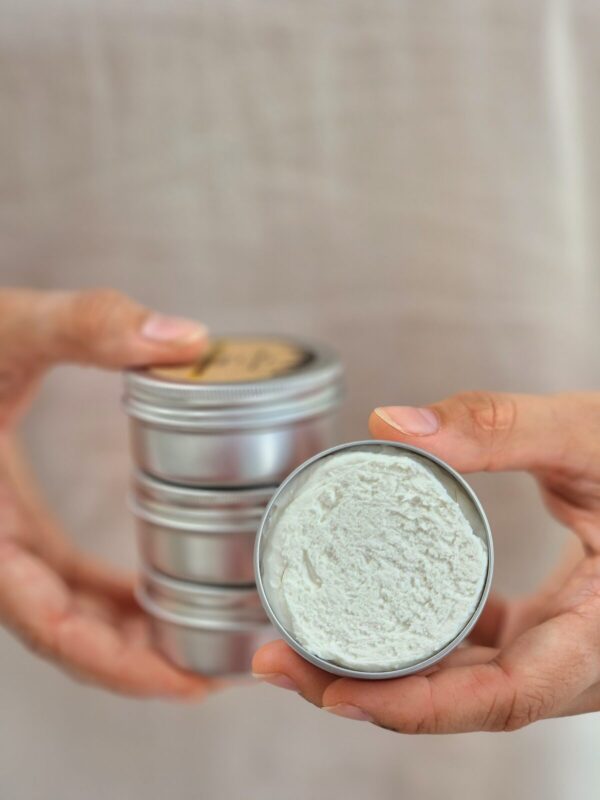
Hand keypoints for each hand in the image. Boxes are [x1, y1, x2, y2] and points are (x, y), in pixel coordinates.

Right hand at [0, 288, 215, 697]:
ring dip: (131, 638)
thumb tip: (189, 339)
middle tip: (226, 664)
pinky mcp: (14, 529)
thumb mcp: (8, 328)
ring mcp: (2, 543)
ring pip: (67, 615)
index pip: (49, 624)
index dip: (118, 664)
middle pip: (69, 635)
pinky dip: (112, 601)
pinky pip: (63, 584)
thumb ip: (87, 323)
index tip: (188, 682)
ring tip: (208, 641)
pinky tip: (160, 595)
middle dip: (142, 663)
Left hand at [253, 392, 599, 731]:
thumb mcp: (591, 435)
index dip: (420, 707)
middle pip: (465, 697)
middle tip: (280, 659)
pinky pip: (482, 647)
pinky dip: (427, 637)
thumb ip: (501, 425)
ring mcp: (566, 646)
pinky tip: (379, 609)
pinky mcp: (552, 625)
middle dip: (367, 691)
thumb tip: (393, 423)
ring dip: (387, 666)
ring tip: (306, 637)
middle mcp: (584, 657)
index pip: (507, 695)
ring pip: (467, 677)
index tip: (335, 694)